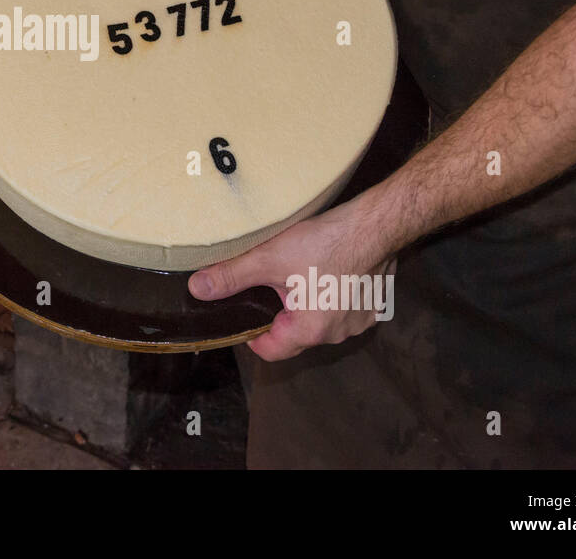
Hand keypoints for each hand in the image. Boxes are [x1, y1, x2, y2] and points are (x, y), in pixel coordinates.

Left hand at [188, 195, 398, 360]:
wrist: (377, 225)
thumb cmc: (327, 242)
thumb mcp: (270, 258)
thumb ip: (232, 276)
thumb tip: (198, 289)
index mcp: (311, 329)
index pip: (271, 351)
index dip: (251, 335)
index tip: (243, 315)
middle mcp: (338, 334)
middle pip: (295, 336)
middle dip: (278, 316)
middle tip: (268, 286)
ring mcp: (359, 321)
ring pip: (320, 322)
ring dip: (306, 306)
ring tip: (297, 275)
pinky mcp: (372, 305)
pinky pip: (342, 309)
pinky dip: (330, 297)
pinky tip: (325, 271)